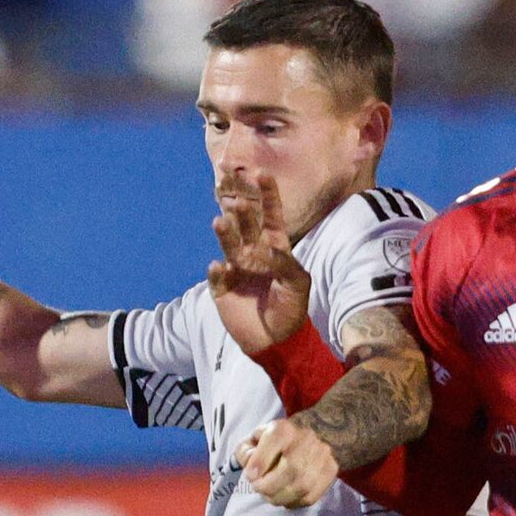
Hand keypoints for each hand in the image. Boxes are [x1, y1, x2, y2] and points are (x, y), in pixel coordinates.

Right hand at [208, 170, 310, 353]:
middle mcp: (254, 253)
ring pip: (228, 244)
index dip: (267, 195)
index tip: (261, 174)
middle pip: (245, 225)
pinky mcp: (222, 287)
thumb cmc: (292, 310)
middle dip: (241, 209)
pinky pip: (217, 275)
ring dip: (225, 233)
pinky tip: (220, 268)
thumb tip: (267, 250)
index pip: (271, 216)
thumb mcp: (298, 285)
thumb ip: (286, 264)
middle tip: (235, 200)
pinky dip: (218, 272)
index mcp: (275, 248)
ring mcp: (237, 269)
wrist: (276, 341)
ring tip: (221, 221)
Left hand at [237, 417, 339, 507]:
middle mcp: (306, 439)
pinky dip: (294, 502)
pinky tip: (285, 498)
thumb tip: (250, 468)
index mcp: (285, 428)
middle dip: (269, 486)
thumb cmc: (275, 442)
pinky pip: (311, 496)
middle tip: (258, 489)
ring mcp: (322, 455)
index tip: (250, 475)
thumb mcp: (254, 440)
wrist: (310, 436)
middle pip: (291, 468)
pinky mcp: (330, 470)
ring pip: (302, 486)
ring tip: (269, 496)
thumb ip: (245, 452)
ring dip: (280, 497)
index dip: (260, 461)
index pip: (274, 440)